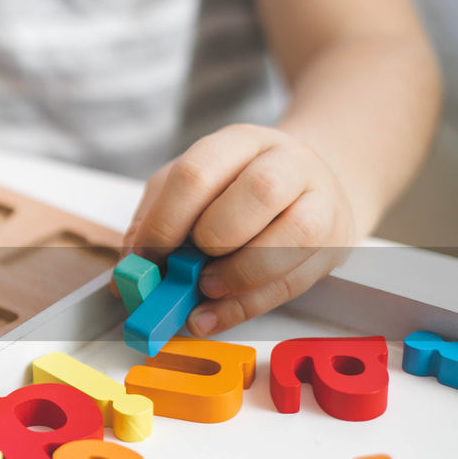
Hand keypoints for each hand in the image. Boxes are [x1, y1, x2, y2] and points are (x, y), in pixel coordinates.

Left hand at [123, 124, 355, 335]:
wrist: (311, 182)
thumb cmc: (235, 189)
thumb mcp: (189, 189)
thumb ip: (154, 222)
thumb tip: (126, 274)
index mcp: (238, 142)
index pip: (197, 174)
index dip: (165, 222)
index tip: (144, 258)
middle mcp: (287, 162)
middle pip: (258, 192)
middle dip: (212, 238)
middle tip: (184, 267)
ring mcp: (320, 201)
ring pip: (295, 235)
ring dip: (240, 273)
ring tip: (205, 290)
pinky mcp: (334, 244)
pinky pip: (296, 280)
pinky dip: (248, 305)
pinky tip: (214, 316)